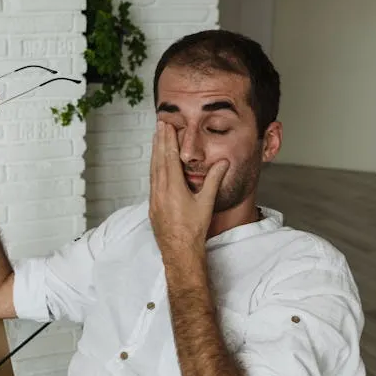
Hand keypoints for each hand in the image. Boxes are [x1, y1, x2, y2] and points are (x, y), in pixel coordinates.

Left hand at [149, 121, 228, 258]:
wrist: (179, 251)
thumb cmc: (194, 230)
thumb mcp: (206, 203)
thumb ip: (213, 180)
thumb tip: (223, 162)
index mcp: (173, 189)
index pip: (169, 158)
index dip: (168, 140)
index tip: (166, 126)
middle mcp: (160, 191)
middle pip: (158, 160)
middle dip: (159, 141)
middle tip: (159, 125)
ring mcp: (154, 199)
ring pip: (153, 170)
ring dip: (155, 153)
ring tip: (156, 139)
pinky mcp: (152, 205)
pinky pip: (152, 181)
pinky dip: (153, 168)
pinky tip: (155, 164)